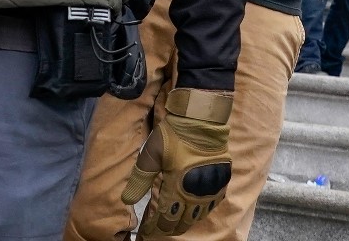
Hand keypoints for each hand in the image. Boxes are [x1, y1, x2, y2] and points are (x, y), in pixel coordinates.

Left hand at [121, 87, 232, 236]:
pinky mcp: (222, 180)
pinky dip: (202, 212)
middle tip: (159, 229)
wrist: (202, 118)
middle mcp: (194, 193)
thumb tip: (126, 200)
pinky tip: (196, 212)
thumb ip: (140, 178)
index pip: (164, 217)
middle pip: (181, 220)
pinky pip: (212, 204)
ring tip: (176, 225)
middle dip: (168, 227)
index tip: (147, 231)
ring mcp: (210, 188)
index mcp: (176, 188)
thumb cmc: (173, 135)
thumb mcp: (151, 154)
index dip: (154, 226)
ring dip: (185, 222)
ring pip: (197, 215)